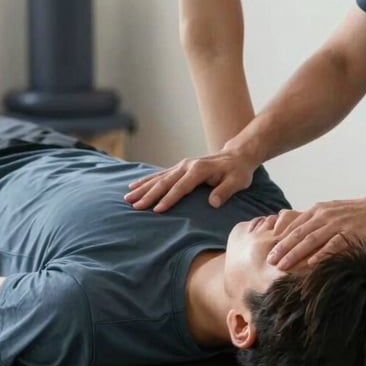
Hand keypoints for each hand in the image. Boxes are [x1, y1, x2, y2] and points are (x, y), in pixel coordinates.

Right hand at [124, 149, 258, 211]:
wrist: (237, 156)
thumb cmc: (238, 171)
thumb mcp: (237, 181)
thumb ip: (225, 191)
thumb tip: (213, 203)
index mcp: (200, 169)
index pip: (181, 187)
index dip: (169, 199)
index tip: (157, 210)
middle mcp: (188, 165)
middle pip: (165, 182)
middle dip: (149, 194)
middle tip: (134, 206)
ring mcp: (182, 165)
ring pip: (159, 177)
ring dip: (143, 187)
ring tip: (128, 197)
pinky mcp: (180, 167)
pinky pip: (160, 174)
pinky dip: (147, 180)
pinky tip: (134, 186)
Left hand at [266, 195, 365, 269]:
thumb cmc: (355, 214)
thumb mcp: (331, 212)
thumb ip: (316, 221)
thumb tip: (297, 235)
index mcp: (319, 210)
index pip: (295, 225)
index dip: (280, 239)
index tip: (268, 251)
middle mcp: (325, 215)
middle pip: (299, 233)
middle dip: (283, 248)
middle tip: (270, 261)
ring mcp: (337, 224)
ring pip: (311, 239)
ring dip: (295, 253)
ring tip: (283, 265)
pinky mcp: (351, 233)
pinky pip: (333, 245)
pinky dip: (321, 254)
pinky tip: (310, 264)